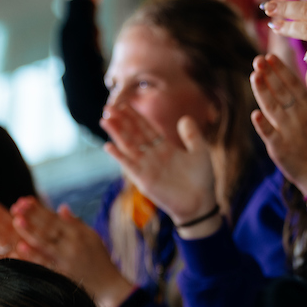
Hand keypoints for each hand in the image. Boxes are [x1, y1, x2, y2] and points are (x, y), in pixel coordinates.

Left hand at [7, 197, 135, 306]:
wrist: (109, 287)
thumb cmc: (100, 260)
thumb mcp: (92, 237)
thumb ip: (75, 223)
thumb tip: (61, 207)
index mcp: (78, 234)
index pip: (55, 219)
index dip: (39, 209)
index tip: (25, 201)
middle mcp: (72, 245)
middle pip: (49, 228)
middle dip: (32, 217)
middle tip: (16, 207)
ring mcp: (66, 261)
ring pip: (45, 244)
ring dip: (30, 232)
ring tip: (17, 221)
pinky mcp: (62, 275)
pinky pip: (44, 264)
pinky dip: (32, 256)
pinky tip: (20, 248)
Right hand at [101, 107, 218, 235]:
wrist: (200, 203)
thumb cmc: (201, 179)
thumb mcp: (200, 151)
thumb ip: (192, 135)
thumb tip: (184, 118)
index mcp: (165, 148)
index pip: (147, 128)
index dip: (136, 116)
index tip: (125, 104)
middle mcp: (153, 156)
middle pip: (134, 134)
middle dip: (122, 121)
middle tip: (109, 107)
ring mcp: (147, 167)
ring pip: (129, 146)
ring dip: (116, 133)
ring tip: (105, 120)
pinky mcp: (144, 180)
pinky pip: (129, 166)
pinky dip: (119, 156)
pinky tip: (108, 146)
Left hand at [251, 54, 306, 194]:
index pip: (293, 84)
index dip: (281, 70)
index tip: (269, 56)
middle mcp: (299, 117)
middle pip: (282, 93)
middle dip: (269, 75)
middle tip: (257, 60)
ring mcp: (289, 132)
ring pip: (274, 109)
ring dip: (263, 92)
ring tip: (254, 76)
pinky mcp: (280, 148)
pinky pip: (270, 134)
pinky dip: (263, 125)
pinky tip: (255, 114)